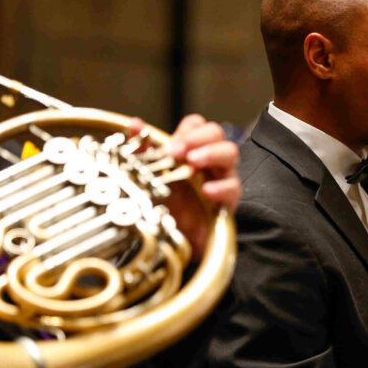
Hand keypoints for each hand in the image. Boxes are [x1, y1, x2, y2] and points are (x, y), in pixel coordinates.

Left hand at [129, 115, 241, 257]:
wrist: (173, 243)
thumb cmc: (166, 207)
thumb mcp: (149, 177)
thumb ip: (142, 151)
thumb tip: (134, 124)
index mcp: (190, 151)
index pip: (197, 126)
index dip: (188, 130)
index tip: (172, 145)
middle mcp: (208, 160)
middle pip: (216, 133)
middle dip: (198, 138)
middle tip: (179, 151)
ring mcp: (221, 178)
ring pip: (230, 153)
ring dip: (212, 152)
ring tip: (193, 162)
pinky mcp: (228, 201)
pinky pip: (233, 188)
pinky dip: (221, 187)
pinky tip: (206, 191)